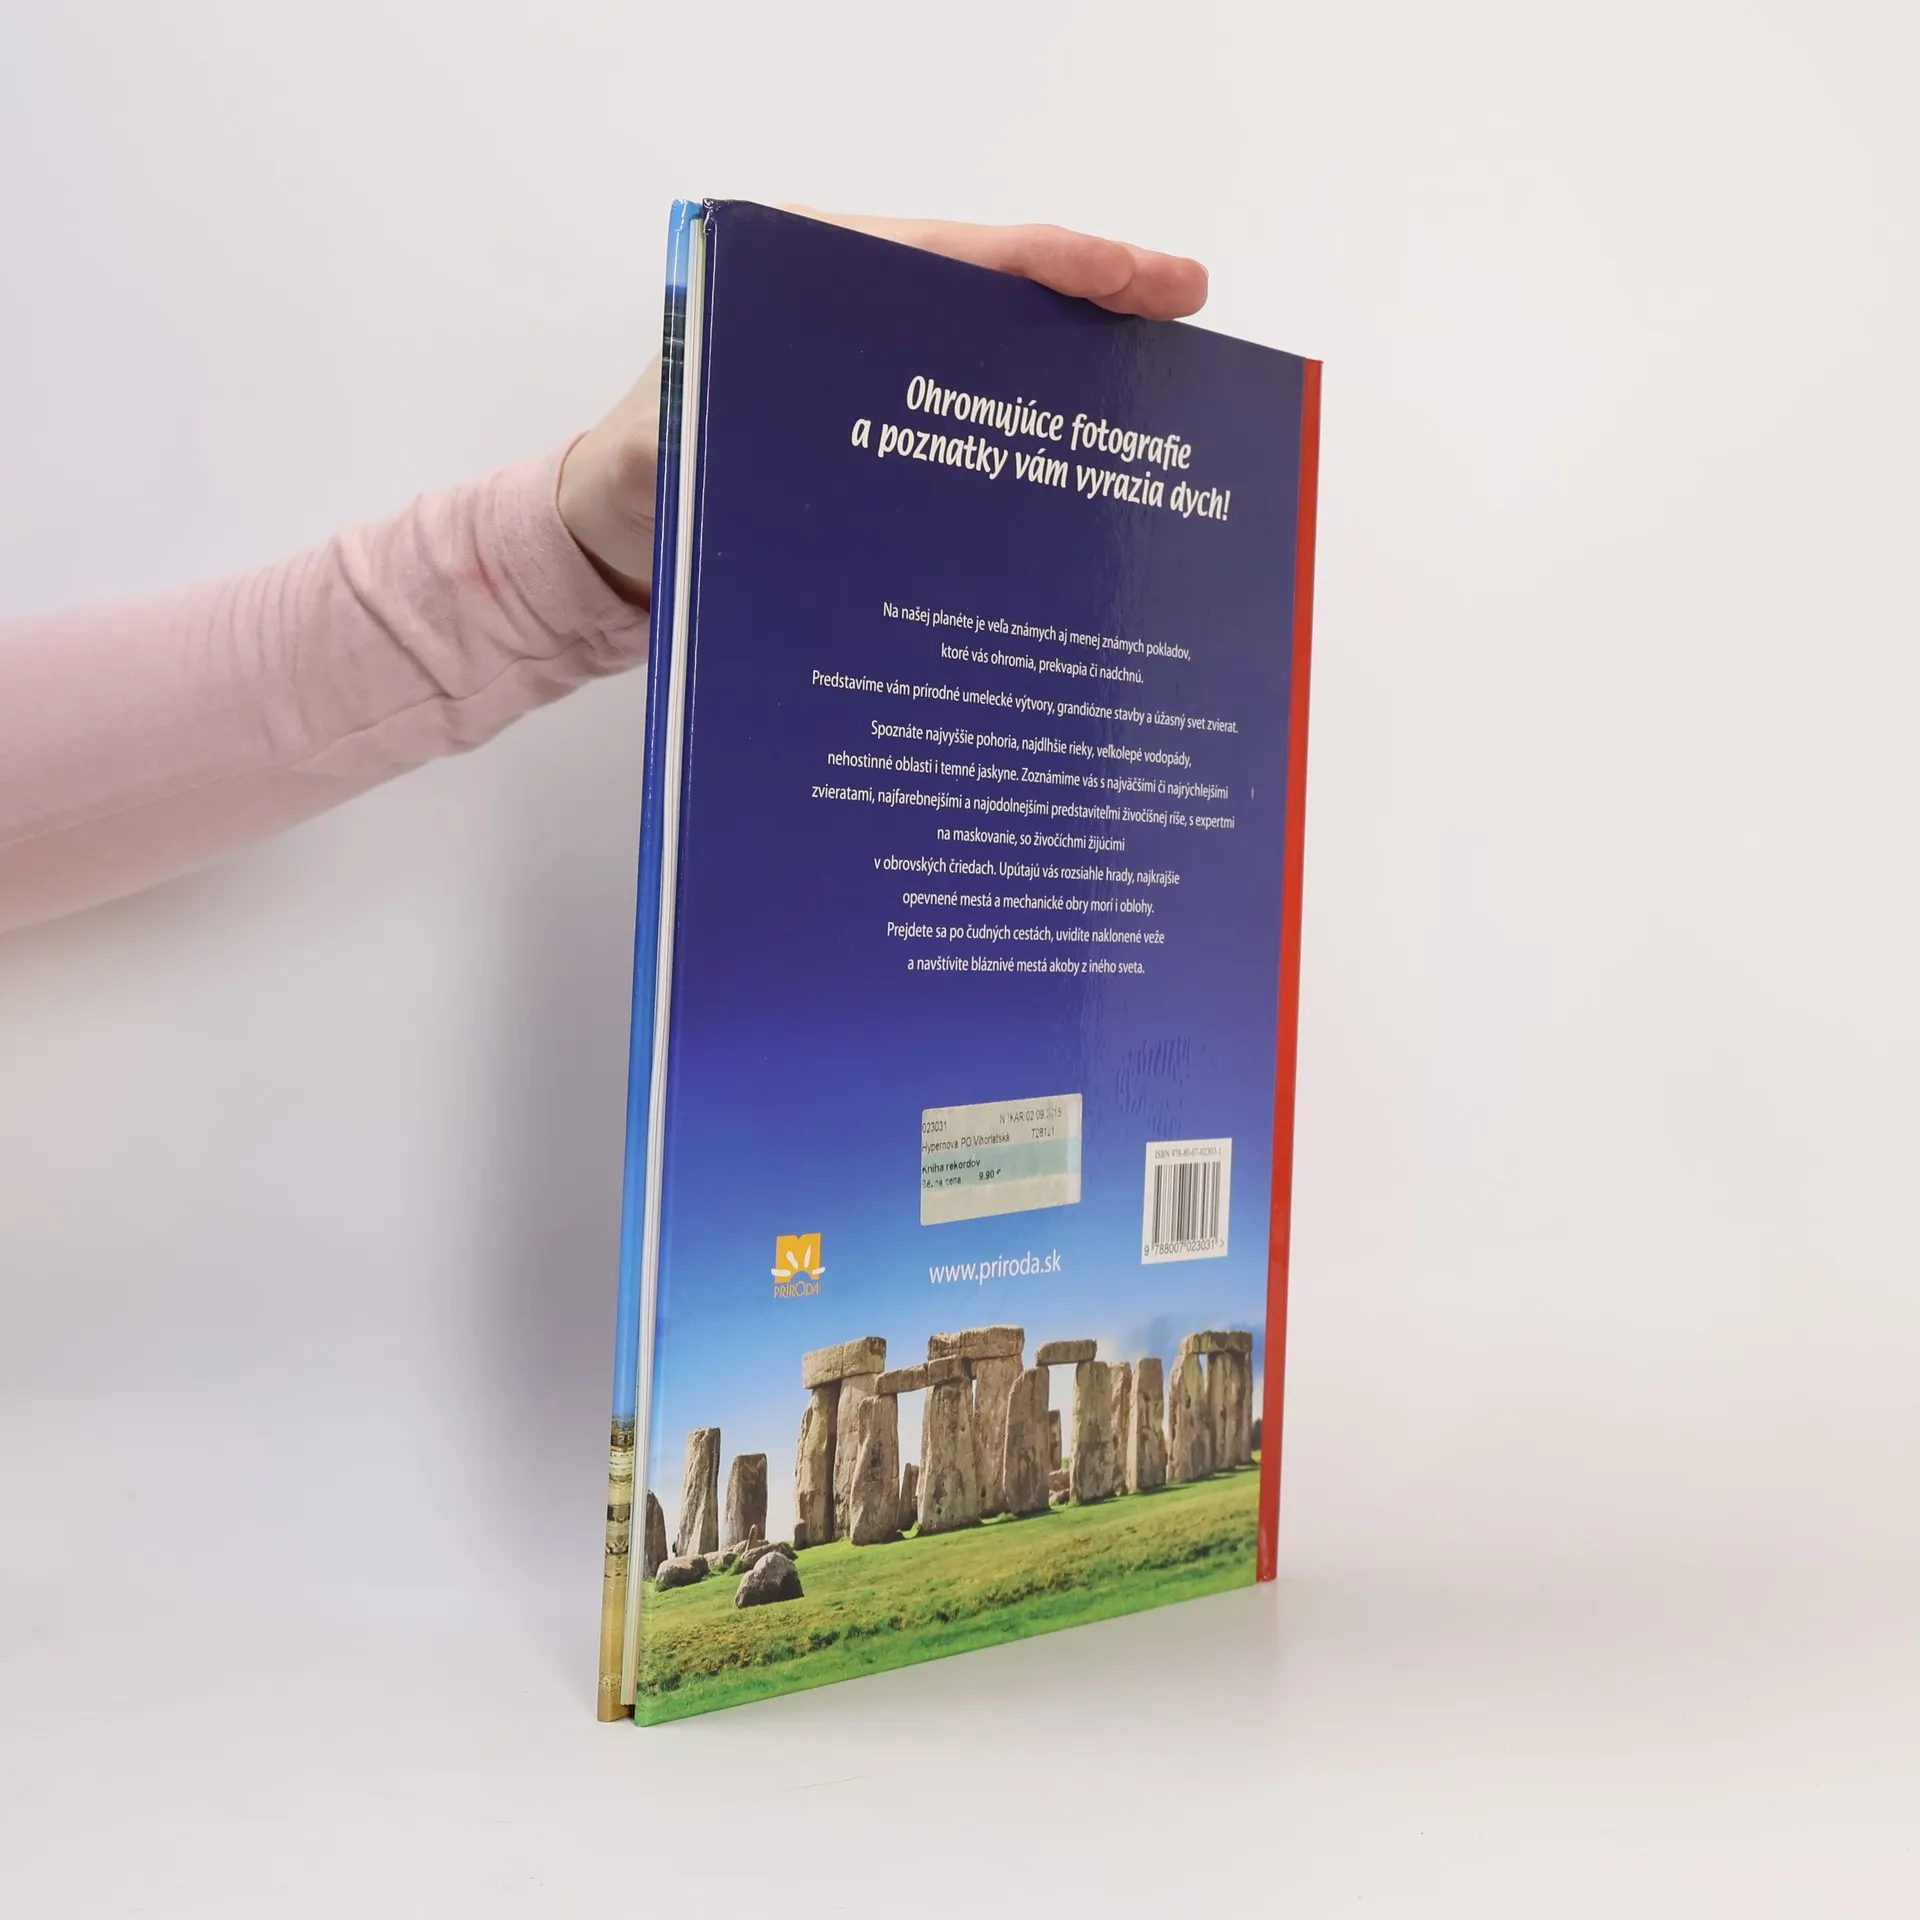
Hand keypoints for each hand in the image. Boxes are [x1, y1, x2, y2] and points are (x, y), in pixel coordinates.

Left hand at [557, 211, 1208, 601]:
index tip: (1142, 277)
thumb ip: (676, 443)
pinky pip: (969, 432)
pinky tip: (1084, 475)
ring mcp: (872, 389)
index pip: (945, 257)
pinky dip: (1028, 441)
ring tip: (1159, 396)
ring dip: (1071, 375)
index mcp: (802, 291)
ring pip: (990, 365)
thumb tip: (705, 434)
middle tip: (1184, 306)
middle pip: (989, 299)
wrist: (613, 553)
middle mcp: (849, 325)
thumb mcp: (647, 462)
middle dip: (1090, 301)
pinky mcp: (882, 450)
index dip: (1052, 263)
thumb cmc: (630, 490)